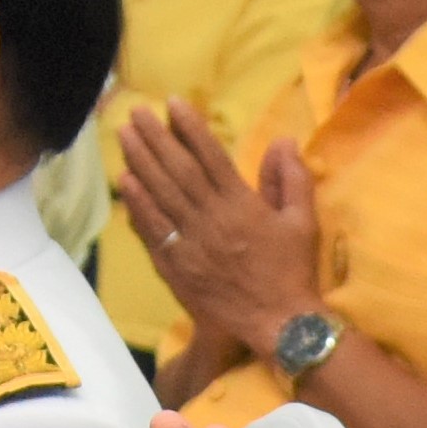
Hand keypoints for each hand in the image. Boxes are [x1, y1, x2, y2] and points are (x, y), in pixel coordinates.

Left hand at [110, 97, 316, 341]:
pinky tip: (126, 183)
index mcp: (242, 204)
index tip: (172, 103)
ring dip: (139, 162)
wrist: (279, 324)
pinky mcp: (178, 267)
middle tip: (135, 112)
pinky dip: (138, 206)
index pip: (210, 156)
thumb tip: (283, 140)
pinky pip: (153, 231)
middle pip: (177, 169)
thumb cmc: (293, 271)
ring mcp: (191, 243)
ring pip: (160, 195)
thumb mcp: (303, 221)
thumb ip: (291, 178)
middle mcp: (212, 218)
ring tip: (124, 136)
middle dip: (155, 137)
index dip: (190, 127)